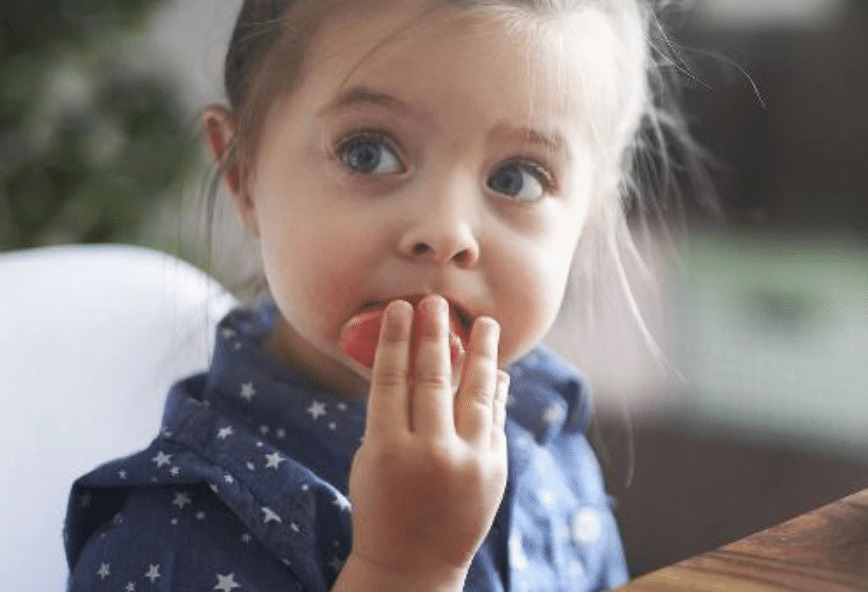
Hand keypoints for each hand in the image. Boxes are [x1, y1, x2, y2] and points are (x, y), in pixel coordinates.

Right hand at [341, 296, 509, 589]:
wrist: (412, 565)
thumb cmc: (382, 505)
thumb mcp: (371, 461)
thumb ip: (391, 416)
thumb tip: (414, 361)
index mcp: (387, 450)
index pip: (391, 381)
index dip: (396, 340)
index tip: (401, 308)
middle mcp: (429, 453)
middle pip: (433, 379)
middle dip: (435, 335)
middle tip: (437, 301)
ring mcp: (467, 462)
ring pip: (476, 394)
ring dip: (482, 354)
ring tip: (486, 323)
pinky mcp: (494, 470)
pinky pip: (494, 419)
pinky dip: (495, 393)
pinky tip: (495, 370)